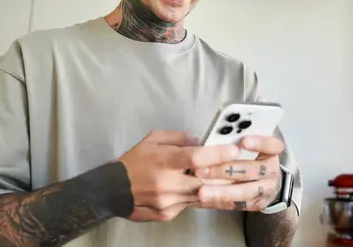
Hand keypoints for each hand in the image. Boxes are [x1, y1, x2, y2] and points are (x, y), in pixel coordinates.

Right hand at [117, 130, 239, 221]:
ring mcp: (168, 201)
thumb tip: (200, 141)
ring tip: (229, 177)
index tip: (235, 150)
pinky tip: (204, 189)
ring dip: (216, 186)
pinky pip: (191, 204)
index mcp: (164, 161)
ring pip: (201, 194)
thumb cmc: (134, 161)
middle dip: (225, 173)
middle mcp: (167, 183)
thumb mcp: (153, 139)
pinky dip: (199, 196)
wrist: (112, 190)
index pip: (196, 157)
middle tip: (240, 166)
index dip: (218, 154)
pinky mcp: (168, 214)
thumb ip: (179, 137)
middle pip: (205, 179)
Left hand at [193, 135, 283, 211]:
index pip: (272, 145)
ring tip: (201, 191)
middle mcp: (272, 170)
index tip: (243, 141)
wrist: (264, 178)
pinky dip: (219, 202)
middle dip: (225, 170)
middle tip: (202, 169)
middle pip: (252, 170)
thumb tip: (210, 138)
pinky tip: (205, 200)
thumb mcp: (245, 142)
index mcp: (272, 151)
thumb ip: (232, 139)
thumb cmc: (249, 155)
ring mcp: (267, 189)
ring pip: (244, 191)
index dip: (259, 143)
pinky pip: (238, 205)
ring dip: (220, 191)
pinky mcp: (258, 203)